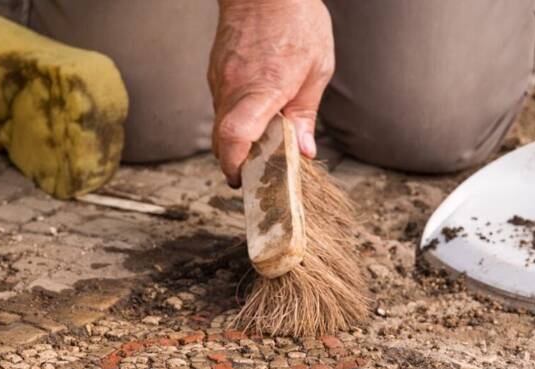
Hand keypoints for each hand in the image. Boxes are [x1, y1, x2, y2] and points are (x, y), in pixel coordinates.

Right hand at [209, 0, 333, 185]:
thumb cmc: (296, 20)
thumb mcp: (318, 69)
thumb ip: (306, 114)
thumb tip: (305, 151)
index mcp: (263, 89)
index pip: (236, 136)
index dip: (237, 165)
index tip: (245, 181)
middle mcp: (233, 87)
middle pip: (222, 141)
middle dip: (237, 164)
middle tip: (257, 175)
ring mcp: (220, 80)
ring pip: (221, 126)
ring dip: (237, 143)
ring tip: (262, 148)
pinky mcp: (216, 73)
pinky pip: (222, 107)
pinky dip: (236, 122)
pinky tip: (256, 119)